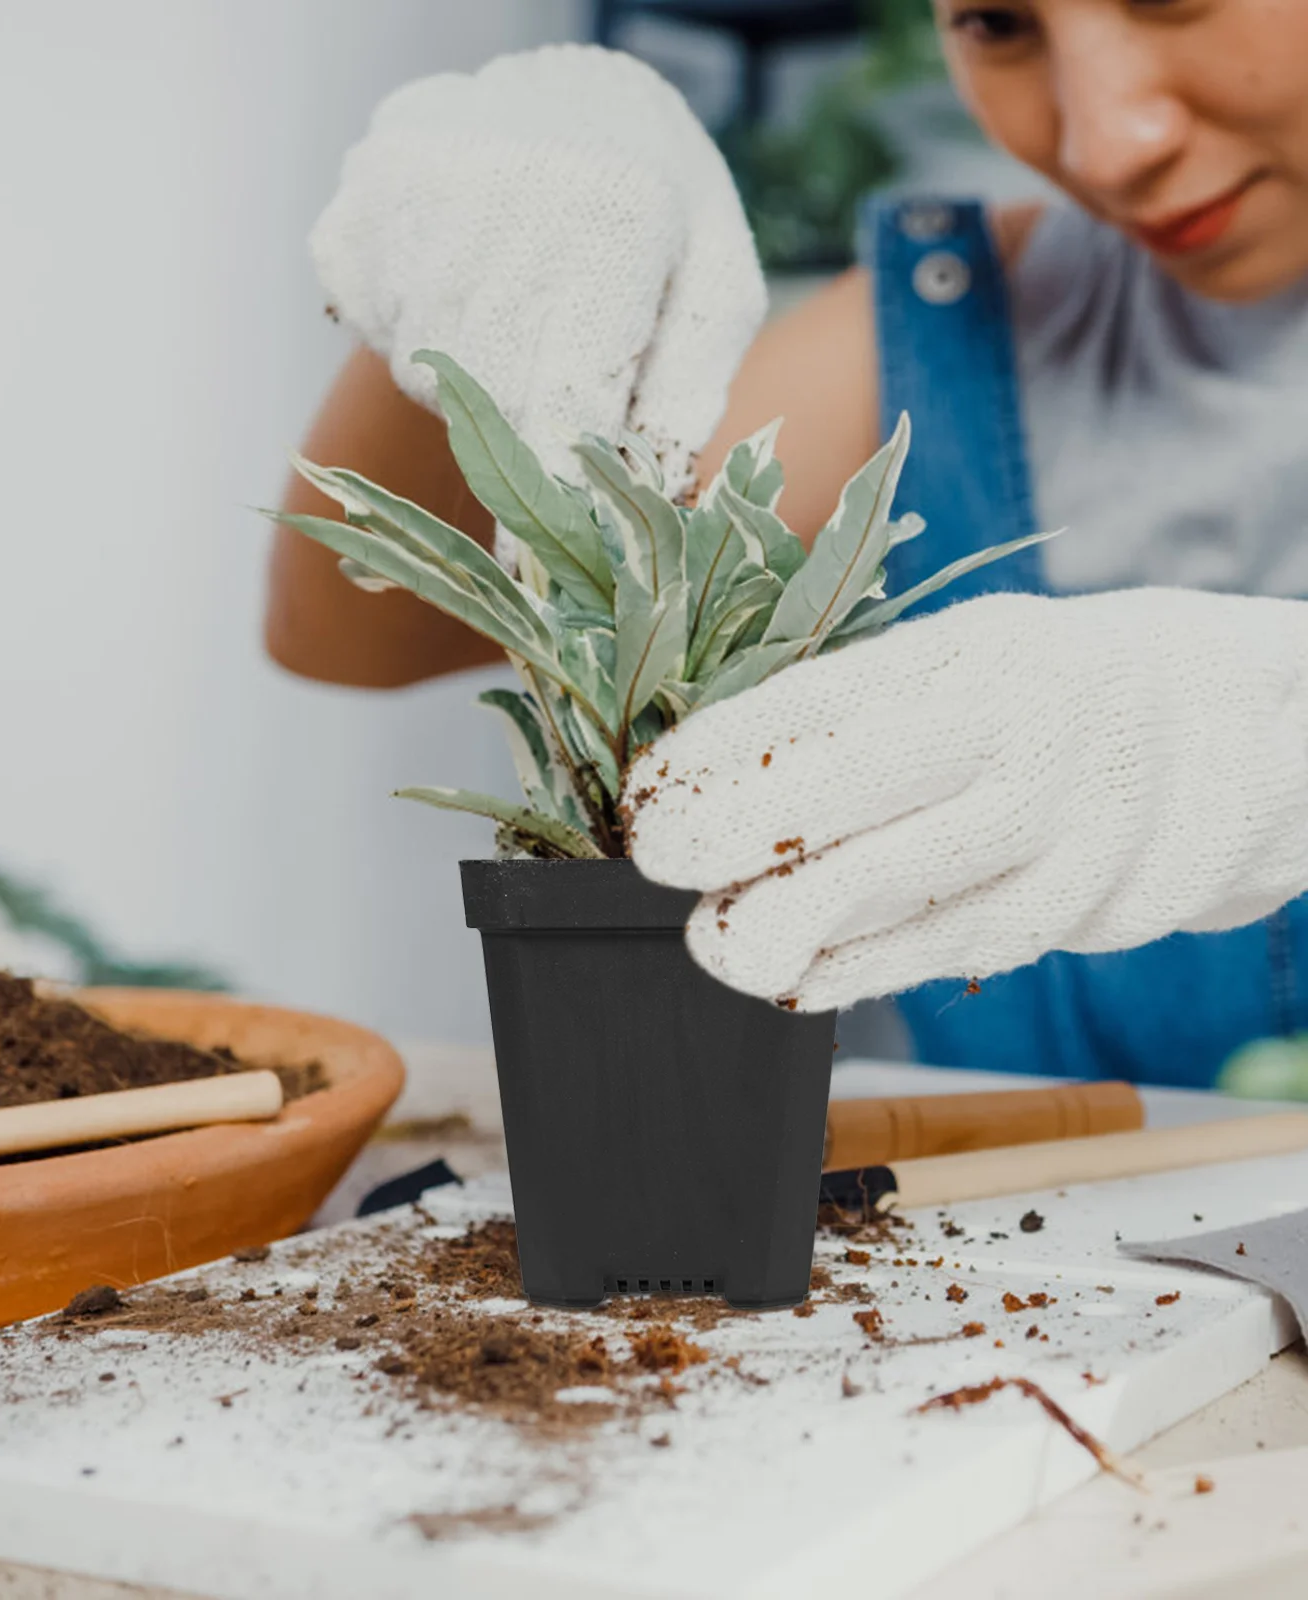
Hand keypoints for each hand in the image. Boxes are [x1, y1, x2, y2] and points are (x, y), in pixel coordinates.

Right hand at [309, 44, 765, 500]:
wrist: (565, 91)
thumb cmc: (660, 207)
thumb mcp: (714, 284)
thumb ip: (690, 392)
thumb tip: (648, 505)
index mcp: (611, 214)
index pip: (565, 405)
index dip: (552, 503)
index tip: (539, 581)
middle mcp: (497, 198)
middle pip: (488, 404)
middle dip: (525, 432)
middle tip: (555, 388)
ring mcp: (406, 201)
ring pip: (426, 374)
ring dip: (475, 377)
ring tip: (521, 299)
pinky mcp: (351, 211)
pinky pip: (373, 330)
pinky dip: (415, 330)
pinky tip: (464, 273)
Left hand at [624, 589, 1307, 1012]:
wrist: (1247, 723)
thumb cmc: (1060, 687)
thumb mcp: (970, 656)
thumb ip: (865, 705)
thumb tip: (721, 767)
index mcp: (976, 652)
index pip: (827, 698)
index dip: (725, 749)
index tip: (648, 791)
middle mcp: (1025, 728)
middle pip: (863, 783)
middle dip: (744, 829)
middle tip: (661, 862)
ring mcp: (1069, 822)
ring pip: (914, 883)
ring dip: (802, 922)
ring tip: (718, 945)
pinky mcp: (1095, 904)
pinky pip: (965, 945)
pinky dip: (874, 969)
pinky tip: (805, 981)